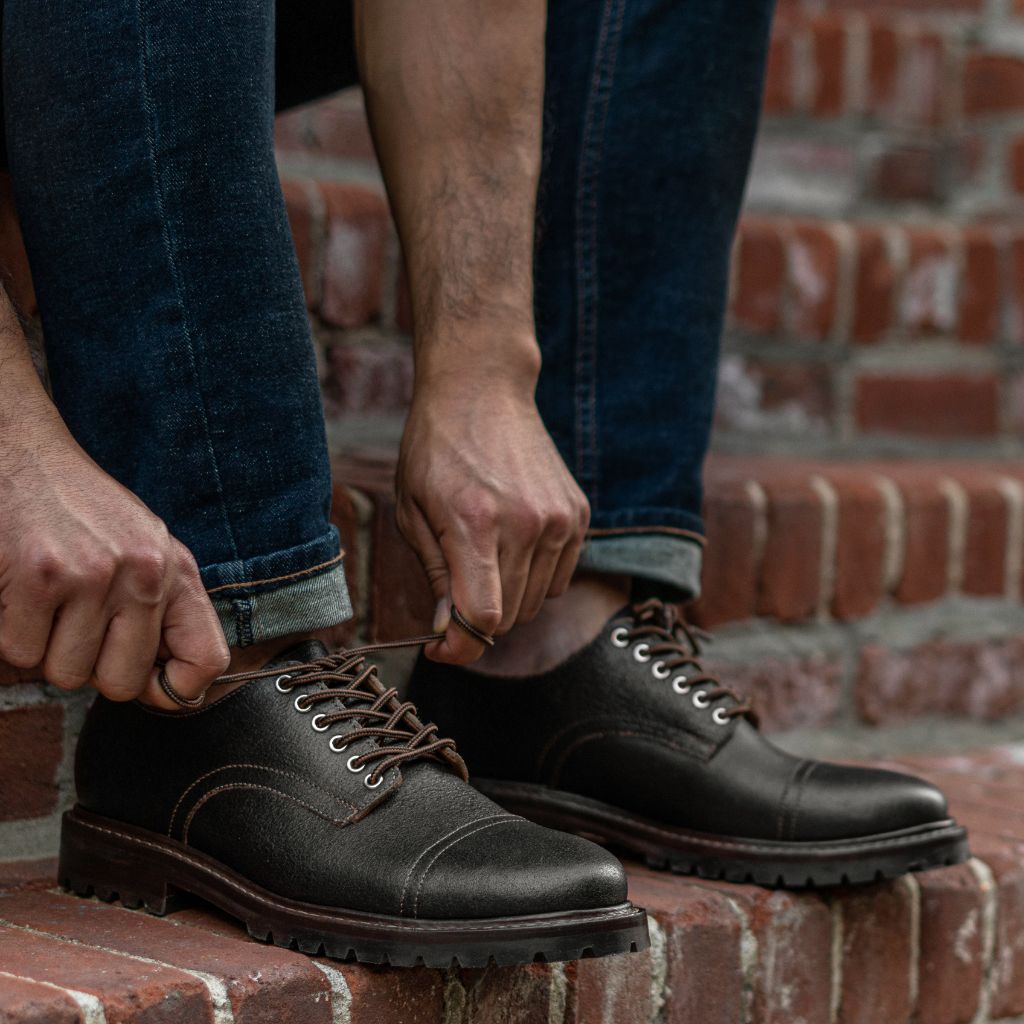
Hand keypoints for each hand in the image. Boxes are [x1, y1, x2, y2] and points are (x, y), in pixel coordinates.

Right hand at [0, 425, 228, 706]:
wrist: (24, 454)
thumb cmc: (84, 513)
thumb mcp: (146, 550)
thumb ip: (165, 611)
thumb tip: (173, 691)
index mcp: (177, 571)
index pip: (206, 661)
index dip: (174, 689)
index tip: (146, 681)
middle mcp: (144, 574)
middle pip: (122, 683)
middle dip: (93, 667)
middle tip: (77, 624)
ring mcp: (92, 575)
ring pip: (66, 673)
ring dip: (47, 647)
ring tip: (49, 600)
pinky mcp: (39, 576)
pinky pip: (21, 652)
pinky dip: (12, 632)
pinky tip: (20, 591)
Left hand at [396, 373, 589, 663]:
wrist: (482, 390)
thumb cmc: (436, 449)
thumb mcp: (412, 512)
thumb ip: (436, 575)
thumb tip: (448, 634)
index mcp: (476, 524)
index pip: (482, 618)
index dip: (459, 647)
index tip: (441, 647)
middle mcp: (526, 525)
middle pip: (508, 617)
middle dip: (475, 621)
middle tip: (452, 595)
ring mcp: (559, 520)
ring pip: (535, 603)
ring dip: (506, 599)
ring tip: (482, 558)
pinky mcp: (579, 515)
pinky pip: (559, 578)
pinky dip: (533, 578)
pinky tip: (511, 545)